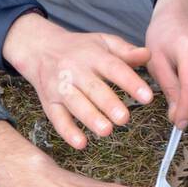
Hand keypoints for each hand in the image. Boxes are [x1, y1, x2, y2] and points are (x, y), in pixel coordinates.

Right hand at [3, 13, 153, 149]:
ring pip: (75, 103)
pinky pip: (57, 118)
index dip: (130, 82)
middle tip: (124, 118)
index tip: (147, 97)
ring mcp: (60, 87)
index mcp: (93, 55)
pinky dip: (67, 132)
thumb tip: (147, 54)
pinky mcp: (49, 102)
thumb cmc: (80, 49)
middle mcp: (74, 70)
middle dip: (108, 103)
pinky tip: (81, 143)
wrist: (40, 48)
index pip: (114, 68)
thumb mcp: (103, 42)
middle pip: (92, 87)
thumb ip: (126, 51)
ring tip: (106, 131)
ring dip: (90, 118)